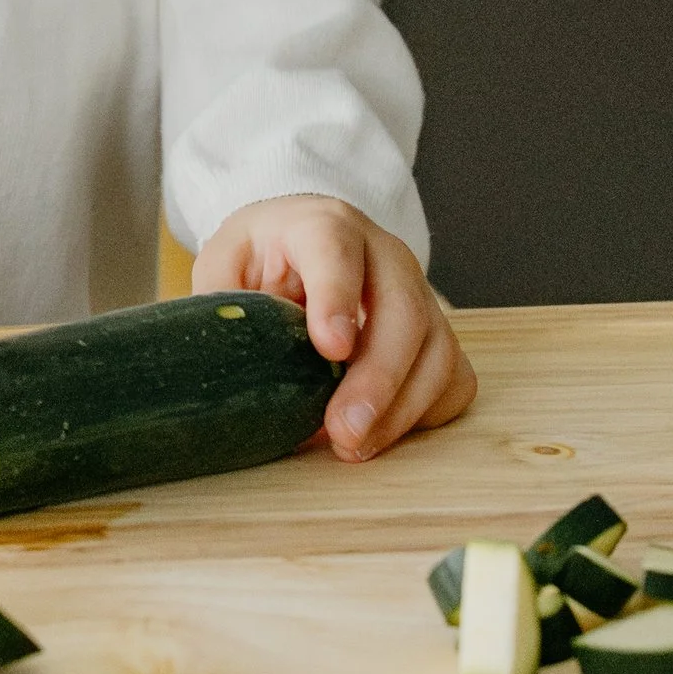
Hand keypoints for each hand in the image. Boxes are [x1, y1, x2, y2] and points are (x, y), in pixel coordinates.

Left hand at [190, 195, 474, 463]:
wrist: (302, 242)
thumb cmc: (263, 257)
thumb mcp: (226, 264)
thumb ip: (225, 305)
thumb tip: (220, 368)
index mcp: (323, 226)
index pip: (336, 250)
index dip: (336, 298)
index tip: (330, 348)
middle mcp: (384, 255)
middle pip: (402, 311)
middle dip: (377, 379)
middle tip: (344, 431)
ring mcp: (420, 293)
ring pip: (436, 349)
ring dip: (401, 408)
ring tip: (354, 447)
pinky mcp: (437, 332)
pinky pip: (453, 377)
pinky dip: (424, 413)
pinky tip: (383, 435)